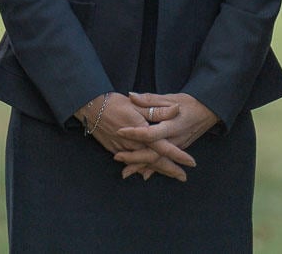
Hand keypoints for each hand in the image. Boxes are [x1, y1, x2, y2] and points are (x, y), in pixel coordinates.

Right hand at [73, 92, 194, 181]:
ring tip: (170, 175)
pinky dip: (141, 168)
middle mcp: (133, 144)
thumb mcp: (138, 104)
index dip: (178, 156)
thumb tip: (177, 110)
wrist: (90, 108)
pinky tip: (146, 172)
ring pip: (144, 164)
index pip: (163, 147)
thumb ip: (158, 110)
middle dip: (170, 170)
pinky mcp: (115, 151)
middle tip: (183, 177)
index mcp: (141, 132)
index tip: (191, 163)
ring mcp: (123, 150)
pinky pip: (131, 163)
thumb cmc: (115, 103)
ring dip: (157, 170)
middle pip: (155, 161)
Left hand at [113, 92, 217, 181]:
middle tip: (117, 157)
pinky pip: (164, 161)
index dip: (135, 132)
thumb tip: (131, 96)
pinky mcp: (179, 149)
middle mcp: (174, 139)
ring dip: (141, 166)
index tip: (120, 131)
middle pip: (152, 153)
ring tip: (124, 172)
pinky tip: (142, 174)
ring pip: (157, 160)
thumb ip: (150, 99)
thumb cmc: (190, 103)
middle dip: (135, 158)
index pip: (150, 132)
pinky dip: (153, 168)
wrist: (209, 111)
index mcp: (171, 125)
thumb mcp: (170, 97)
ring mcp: (177, 146)